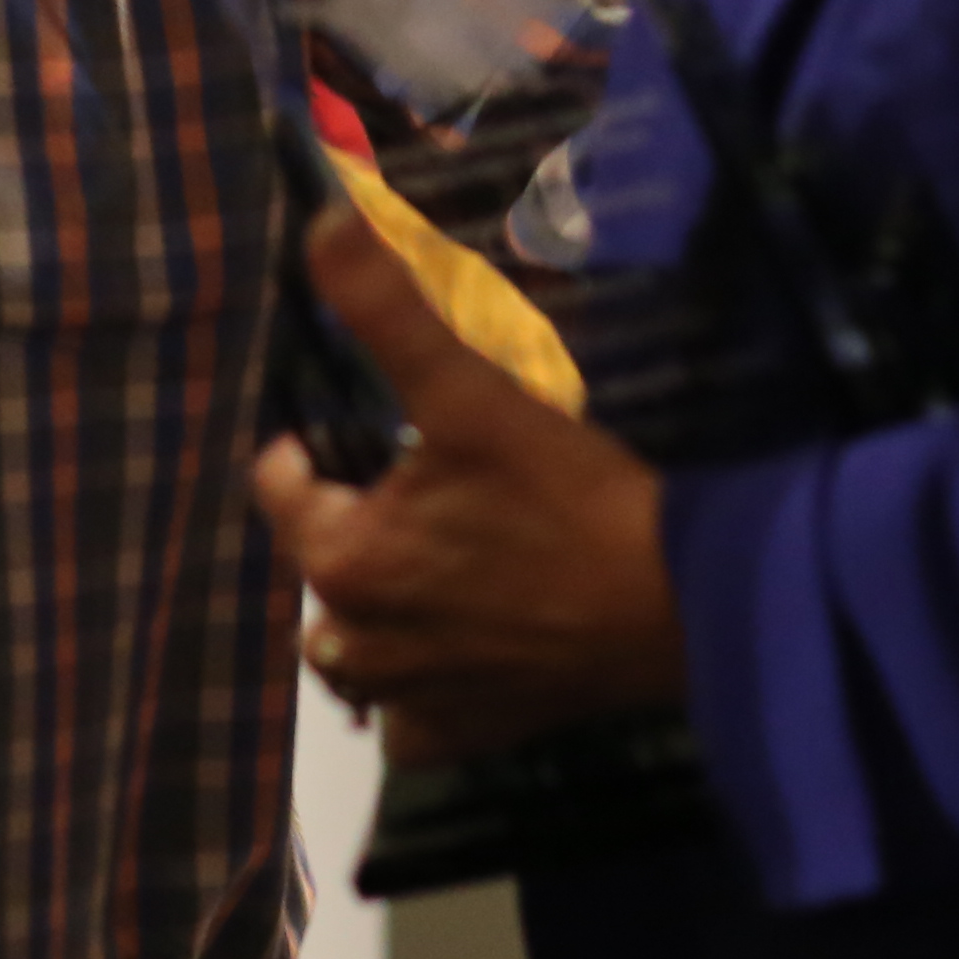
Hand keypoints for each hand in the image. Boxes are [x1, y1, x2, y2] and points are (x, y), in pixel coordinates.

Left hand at [250, 200, 682, 766]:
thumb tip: (321, 219)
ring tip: (443, 566)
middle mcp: (353, 642)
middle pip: (322, 564)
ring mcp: (409, 701)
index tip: (381, 432)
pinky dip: (426, 686)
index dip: (321, 447)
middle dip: (355, 527)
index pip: (280, 485)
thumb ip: (387, 308)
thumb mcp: (471, 393)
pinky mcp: (466, 740)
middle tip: (433, 492)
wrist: (679, 605)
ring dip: (379, 612)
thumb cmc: (567, 495)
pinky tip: (469, 646)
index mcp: (340, 556)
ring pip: (355, 648)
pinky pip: (413, 715)